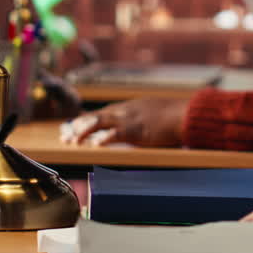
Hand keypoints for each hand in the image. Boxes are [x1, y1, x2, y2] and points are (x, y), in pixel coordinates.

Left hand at [60, 97, 186, 146]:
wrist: (187, 114)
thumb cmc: (176, 116)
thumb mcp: (156, 114)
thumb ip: (144, 119)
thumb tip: (142, 128)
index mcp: (131, 106)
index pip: (103, 112)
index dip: (87, 120)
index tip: (74, 127)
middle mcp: (126, 110)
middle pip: (96, 116)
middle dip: (79, 126)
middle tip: (65, 136)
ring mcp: (130, 119)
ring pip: (99, 122)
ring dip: (84, 132)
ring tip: (73, 141)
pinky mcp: (137, 130)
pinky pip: (115, 134)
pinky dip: (104, 139)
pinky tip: (95, 146)